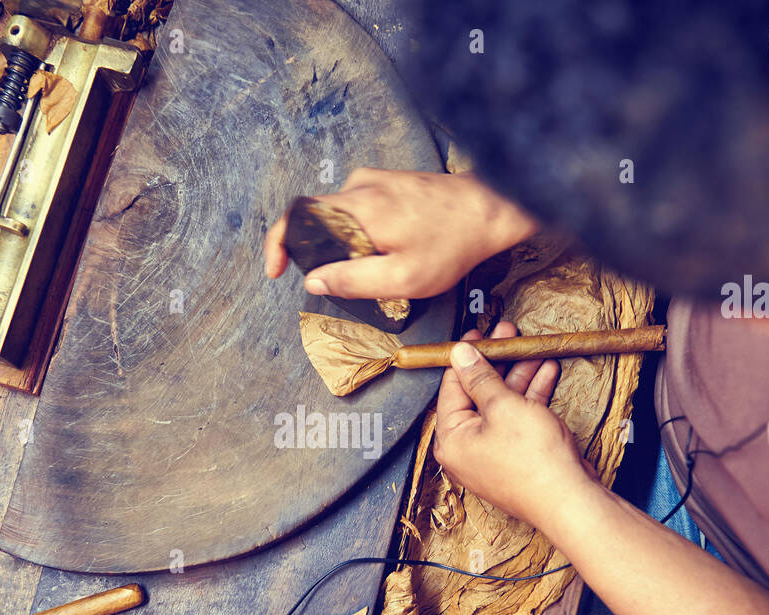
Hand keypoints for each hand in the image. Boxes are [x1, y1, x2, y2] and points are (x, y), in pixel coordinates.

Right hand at [263, 168, 537, 299]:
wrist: (493, 209)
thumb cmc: (452, 245)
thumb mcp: (403, 278)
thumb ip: (353, 281)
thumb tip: (314, 282)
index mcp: (357, 206)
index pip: (295, 217)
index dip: (277, 244)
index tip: (276, 270)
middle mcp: (359, 185)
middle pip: (314, 216)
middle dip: (316, 250)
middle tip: (341, 279)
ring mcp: (374, 178)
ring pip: (337, 214)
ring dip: (342, 242)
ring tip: (375, 265)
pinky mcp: (388, 180)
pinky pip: (357, 206)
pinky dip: (358, 230)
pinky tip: (387, 248)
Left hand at [433, 321, 593, 528]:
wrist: (570, 499)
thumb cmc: (533, 461)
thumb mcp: (503, 406)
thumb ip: (480, 378)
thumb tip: (460, 355)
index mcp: (451, 439)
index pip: (451, 387)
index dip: (466, 357)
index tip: (478, 334)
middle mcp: (467, 449)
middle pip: (478, 394)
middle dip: (497, 362)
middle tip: (508, 336)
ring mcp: (493, 453)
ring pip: (502, 404)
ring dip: (518, 375)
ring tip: (532, 348)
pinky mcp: (517, 456)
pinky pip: (518, 419)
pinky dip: (531, 397)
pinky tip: (546, 372)